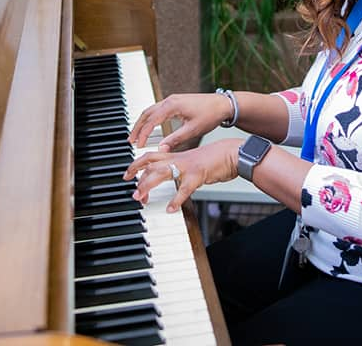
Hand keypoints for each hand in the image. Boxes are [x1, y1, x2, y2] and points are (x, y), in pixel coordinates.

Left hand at [124, 138, 240, 212]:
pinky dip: (175, 200)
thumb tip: (175, 177)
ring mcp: (188, 166)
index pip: (151, 156)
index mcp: (178, 155)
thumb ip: (183, 168)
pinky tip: (170, 208)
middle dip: (137, 176)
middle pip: (151, 163)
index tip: (127, 174)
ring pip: (161, 173)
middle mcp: (179, 158)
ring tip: (142, 199)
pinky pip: (184, 189)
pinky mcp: (198, 175)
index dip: (136, 164)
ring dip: (148, 185)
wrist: (234, 152)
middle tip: (132, 192)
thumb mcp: (195, 161)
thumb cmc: (217, 158)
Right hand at [128, 92, 232, 150]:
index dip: (143, 134)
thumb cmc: (210, 115)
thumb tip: (161, 149)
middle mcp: (170, 100)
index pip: (151, 121)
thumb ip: (175, 140)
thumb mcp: (192, 130)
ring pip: (151, 110)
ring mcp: (173, 100)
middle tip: (131, 140)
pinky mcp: (176, 102)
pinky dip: (151, 119)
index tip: (138, 145)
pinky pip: (158, 110)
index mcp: (172, 106)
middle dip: (137, 127)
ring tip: (137, 135)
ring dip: (143, 122)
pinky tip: (150, 127)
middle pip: (147, 113)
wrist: (223, 104)